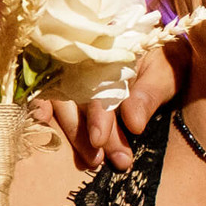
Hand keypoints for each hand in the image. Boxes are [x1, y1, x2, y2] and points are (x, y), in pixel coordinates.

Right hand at [37, 41, 187, 171]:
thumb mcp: (166, 72)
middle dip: (85, 133)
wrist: (166, 44)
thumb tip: (134, 124)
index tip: (100, 142)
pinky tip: (41, 120)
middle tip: (98, 161)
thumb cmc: (163, 60)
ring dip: (71, 132)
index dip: (98, 116)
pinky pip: (42, 91)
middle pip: (77, 97)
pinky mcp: (59, 77)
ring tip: (89, 161)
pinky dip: (38, 105)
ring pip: (61, 101)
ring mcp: (69, 66)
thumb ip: (149, 95)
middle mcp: (85, 57)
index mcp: (112, 51)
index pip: (99, 86)